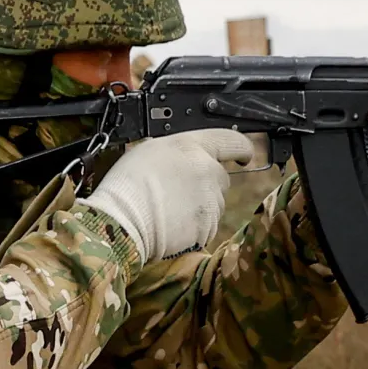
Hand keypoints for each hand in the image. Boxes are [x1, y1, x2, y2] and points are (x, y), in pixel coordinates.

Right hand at [78, 128, 253, 261]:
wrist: (123, 220)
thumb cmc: (127, 184)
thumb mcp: (149, 150)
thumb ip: (177, 152)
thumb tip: (183, 158)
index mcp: (192, 146)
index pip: (232, 141)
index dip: (241, 148)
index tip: (244, 155)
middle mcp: (207, 170)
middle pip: (220, 177)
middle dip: (206, 184)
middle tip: (179, 191)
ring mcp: (210, 200)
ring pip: (215, 203)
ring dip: (200, 206)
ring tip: (169, 209)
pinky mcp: (208, 226)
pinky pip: (207, 226)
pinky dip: (194, 227)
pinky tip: (172, 225)